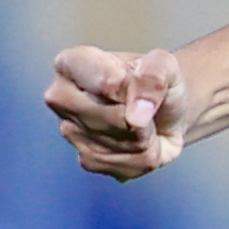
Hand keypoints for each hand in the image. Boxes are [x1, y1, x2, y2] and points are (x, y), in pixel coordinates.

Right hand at [46, 45, 195, 180]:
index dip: (130, 87)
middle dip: (142, 116)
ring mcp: (70, 132)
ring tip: (144, 123)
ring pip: (124, 144)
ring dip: (146, 137)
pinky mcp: (87, 160)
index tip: (137, 83)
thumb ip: (154, 74)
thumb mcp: (166, 64)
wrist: (167, 113)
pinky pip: (128, 165)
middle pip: (114, 118)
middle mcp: (61, 97)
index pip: (101, 80)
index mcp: (72, 64)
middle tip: (144, 106)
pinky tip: (140, 141)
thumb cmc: (159, 83)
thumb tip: (136, 115)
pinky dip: (145, 156)